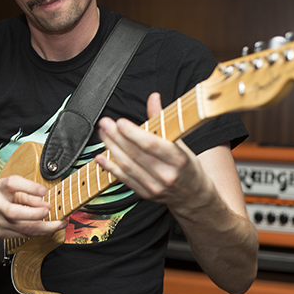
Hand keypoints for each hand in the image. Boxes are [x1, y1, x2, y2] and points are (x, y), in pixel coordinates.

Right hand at [0, 175, 66, 238]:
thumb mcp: (8, 188)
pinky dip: (38, 233)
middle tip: (51, 212)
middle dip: (37, 214)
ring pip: (22, 228)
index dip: (29, 187)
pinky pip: (22, 235)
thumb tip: (45, 201)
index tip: (44, 191)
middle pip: (15, 212)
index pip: (12, 184)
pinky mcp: (1, 233)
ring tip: (59, 224)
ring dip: (44, 228)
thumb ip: (26, 192)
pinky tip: (48, 231)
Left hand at [95, 92, 214, 212]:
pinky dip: (110, 167)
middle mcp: (166, 174)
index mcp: (178, 159)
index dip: (133, 133)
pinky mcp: (144, 194)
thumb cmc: (186, 165)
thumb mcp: (180, 142)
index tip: (120, 122)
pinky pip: (124, 179)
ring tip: (103, 134)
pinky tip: (101, 157)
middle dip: (116, 137)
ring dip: (111, 148)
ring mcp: (154, 186)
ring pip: (127, 165)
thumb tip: (153, 98)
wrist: (193, 195)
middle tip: (105, 124)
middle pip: (135, 154)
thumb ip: (162, 120)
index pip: (151, 144)